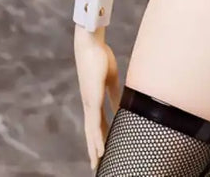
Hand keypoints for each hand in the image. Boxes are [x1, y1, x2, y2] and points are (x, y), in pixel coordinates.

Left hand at [74, 28, 121, 170]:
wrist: (90, 44)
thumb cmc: (100, 57)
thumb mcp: (110, 79)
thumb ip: (114, 94)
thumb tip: (120, 108)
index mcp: (94, 98)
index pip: (97, 122)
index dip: (99, 136)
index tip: (101, 149)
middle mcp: (89, 103)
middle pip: (91, 131)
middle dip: (93, 147)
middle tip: (96, 164)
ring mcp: (89, 102)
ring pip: (91, 131)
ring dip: (93, 148)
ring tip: (96, 163)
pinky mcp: (92, 99)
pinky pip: (95, 123)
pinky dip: (97, 138)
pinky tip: (99, 149)